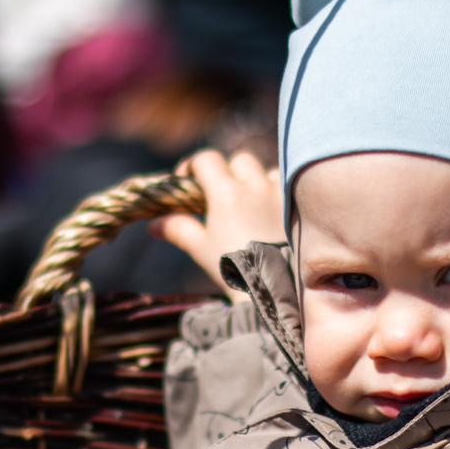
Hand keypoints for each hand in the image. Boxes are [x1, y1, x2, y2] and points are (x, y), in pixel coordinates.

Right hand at [152, 148, 284, 291]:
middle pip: (239, 160)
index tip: (189, 182)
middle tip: (221, 194)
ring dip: (255, 180)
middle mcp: (254, 186)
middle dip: (227, 171)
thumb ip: (178, 229)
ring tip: (249, 203)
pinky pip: (285, 187)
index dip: (193, 166)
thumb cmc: (233, 269)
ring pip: (265, 170)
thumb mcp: (201, 249)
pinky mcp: (296, 207)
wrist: (273, 289)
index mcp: (226, 193)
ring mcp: (279, 194)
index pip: (206, 159)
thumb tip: (153, 223)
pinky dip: (276, 193)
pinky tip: (271, 212)